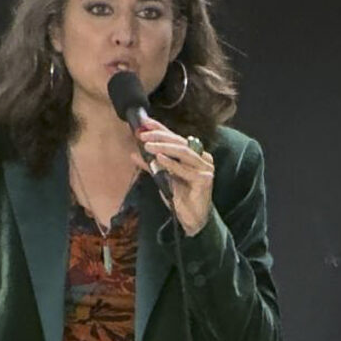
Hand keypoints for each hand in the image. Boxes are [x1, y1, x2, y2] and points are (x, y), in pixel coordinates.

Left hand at [137, 117, 216, 233]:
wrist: (192, 218)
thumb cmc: (180, 196)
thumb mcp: (163, 178)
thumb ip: (151, 165)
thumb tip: (134, 153)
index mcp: (194, 155)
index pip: (176, 138)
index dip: (161, 129)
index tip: (145, 122)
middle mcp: (202, 158)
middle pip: (180, 142)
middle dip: (160, 136)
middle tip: (143, 135)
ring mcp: (205, 168)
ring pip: (183, 152)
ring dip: (164, 147)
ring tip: (148, 145)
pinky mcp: (205, 180)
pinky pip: (185, 170)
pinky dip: (171, 163)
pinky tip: (159, 158)